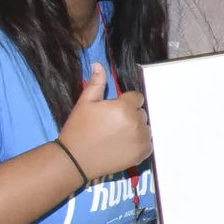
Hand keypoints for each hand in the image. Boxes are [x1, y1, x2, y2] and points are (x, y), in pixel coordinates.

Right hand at [59, 62, 149, 177]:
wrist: (75, 159)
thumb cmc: (79, 129)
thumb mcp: (85, 103)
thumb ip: (96, 83)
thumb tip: (98, 64)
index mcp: (124, 107)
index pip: (136, 98)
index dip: (125, 103)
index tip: (112, 111)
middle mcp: (137, 122)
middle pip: (141, 113)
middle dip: (130, 115)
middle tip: (112, 124)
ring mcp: (141, 139)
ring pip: (145, 128)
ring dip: (136, 129)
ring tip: (116, 135)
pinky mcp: (142, 154)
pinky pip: (148, 143)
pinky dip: (139, 143)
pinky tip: (122, 145)